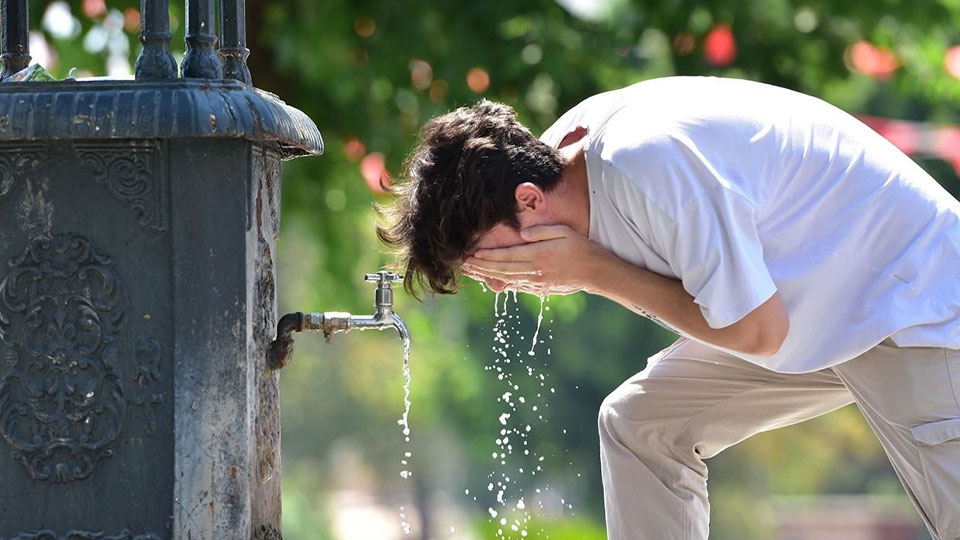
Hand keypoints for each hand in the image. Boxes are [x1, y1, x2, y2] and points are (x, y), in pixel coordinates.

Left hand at [462, 225, 611, 295]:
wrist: (595, 272)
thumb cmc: (580, 248)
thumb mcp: (563, 232)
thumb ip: (542, 231)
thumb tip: (521, 233)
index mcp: (539, 255)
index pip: (507, 256)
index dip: (488, 256)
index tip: (472, 254)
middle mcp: (535, 270)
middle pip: (502, 269)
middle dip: (481, 267)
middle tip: (464, 264)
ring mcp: (536, 282)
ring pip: (506, 279)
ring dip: (486, 275)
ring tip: (471, 272)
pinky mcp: (539, 288)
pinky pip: (516, 286)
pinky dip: (501, 283)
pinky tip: (490, 279)